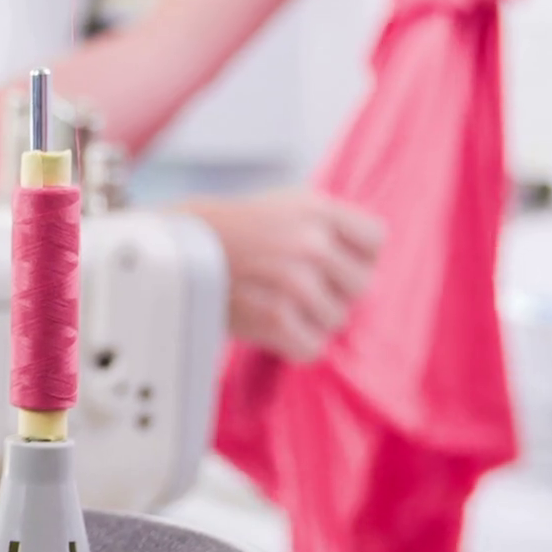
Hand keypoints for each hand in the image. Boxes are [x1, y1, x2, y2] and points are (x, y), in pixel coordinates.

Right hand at [178, 190, 385, 363]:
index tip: (327, 261)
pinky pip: (312, 348)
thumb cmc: (233, 231)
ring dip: (309, 318)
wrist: (175, 251)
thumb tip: (370, 264)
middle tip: (295, 285)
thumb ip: (331, 224)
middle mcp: (310, 243)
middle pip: (361, 286)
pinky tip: (269, 325)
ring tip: (276, 302)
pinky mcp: (275, 319)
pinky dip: (292, 344)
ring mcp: (294, 282)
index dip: (353, 255)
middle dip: (333, 290)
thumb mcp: (286, 204)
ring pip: (337, 320)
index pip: (376, 241)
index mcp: (317, 209)